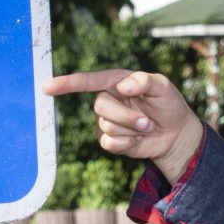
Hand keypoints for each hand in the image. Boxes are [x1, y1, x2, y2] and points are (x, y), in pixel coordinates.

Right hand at [43, 69, 202, 183]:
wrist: (175, 134)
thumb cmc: (169, 105)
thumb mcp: (163, 87)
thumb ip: (144, 81)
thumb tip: (122, 87)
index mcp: (115, 81)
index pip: (87, 81)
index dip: (66, 83)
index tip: (47, 87)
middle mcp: (107, 99)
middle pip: (100, 107)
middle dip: (126, 116)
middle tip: (148, 121)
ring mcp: (106, 121)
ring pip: (106, 126)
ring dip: (131, 129)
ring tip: (146, 127)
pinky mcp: (110, 140)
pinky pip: (108, 143)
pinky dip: (127, 143)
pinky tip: (138, 140)